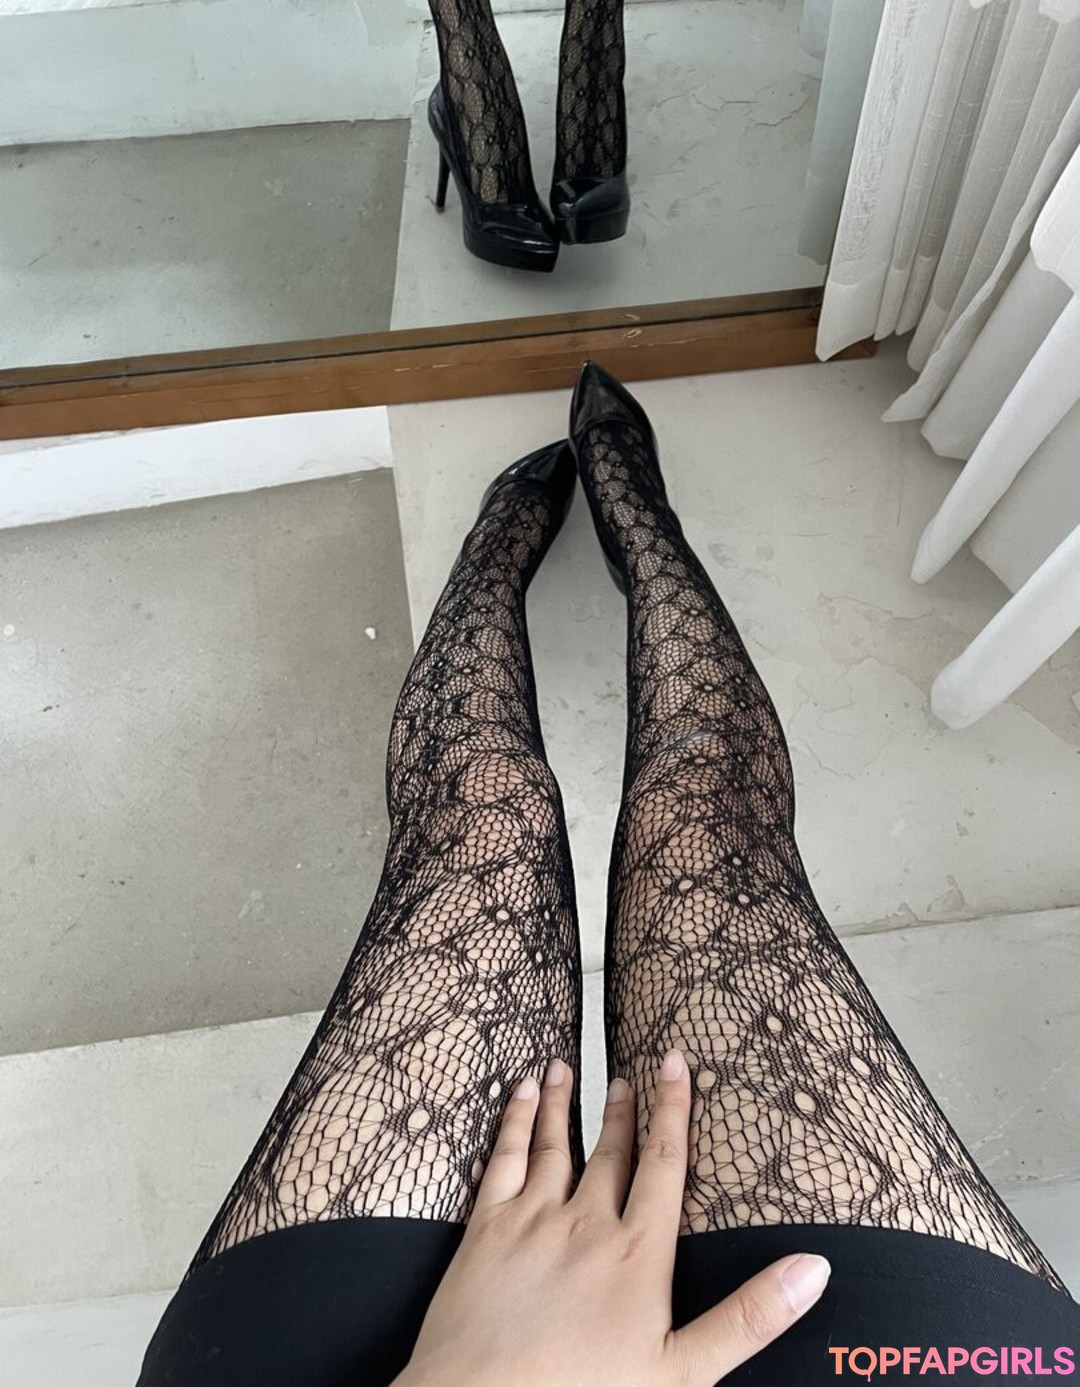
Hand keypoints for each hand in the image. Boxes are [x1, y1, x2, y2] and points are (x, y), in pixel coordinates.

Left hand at [394, 1050, 829, 1386]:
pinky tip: (522, 1094)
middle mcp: (587, 1222)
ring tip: (567, 1067)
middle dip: (624, 1108)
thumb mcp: (685, 1373)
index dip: (673, 1110)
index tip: (676, 1063)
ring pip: (556, 1144)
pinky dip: (516, 1121)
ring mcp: (534, 1219)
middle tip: (631, 1071)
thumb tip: (814, 1268)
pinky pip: (505, 1158)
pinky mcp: (487, 1229)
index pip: (664, 1163)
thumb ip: (750, 1316)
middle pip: (612, 1150)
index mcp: (638, 1252)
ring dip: (564, 1103)